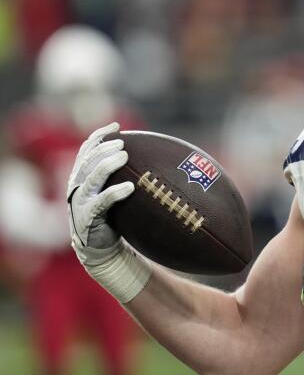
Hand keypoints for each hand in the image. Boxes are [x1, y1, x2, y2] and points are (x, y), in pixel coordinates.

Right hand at [67, 122, 133, 253]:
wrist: (100, 248)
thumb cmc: (112, 216)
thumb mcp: (115, 193)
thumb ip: (125, 175)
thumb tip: (155, 158)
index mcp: (82, 177)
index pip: (86, 151)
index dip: (98, 136)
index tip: (116, 126)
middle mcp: (78, 186)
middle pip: (88, 160)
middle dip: (103, 148)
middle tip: (122, 143)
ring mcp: (80, 202)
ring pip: (91, 177)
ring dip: (107, 165)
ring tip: (124, 156)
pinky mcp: (87, 217)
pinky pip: (100, 202)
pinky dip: (114, 193)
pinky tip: (129, 187)